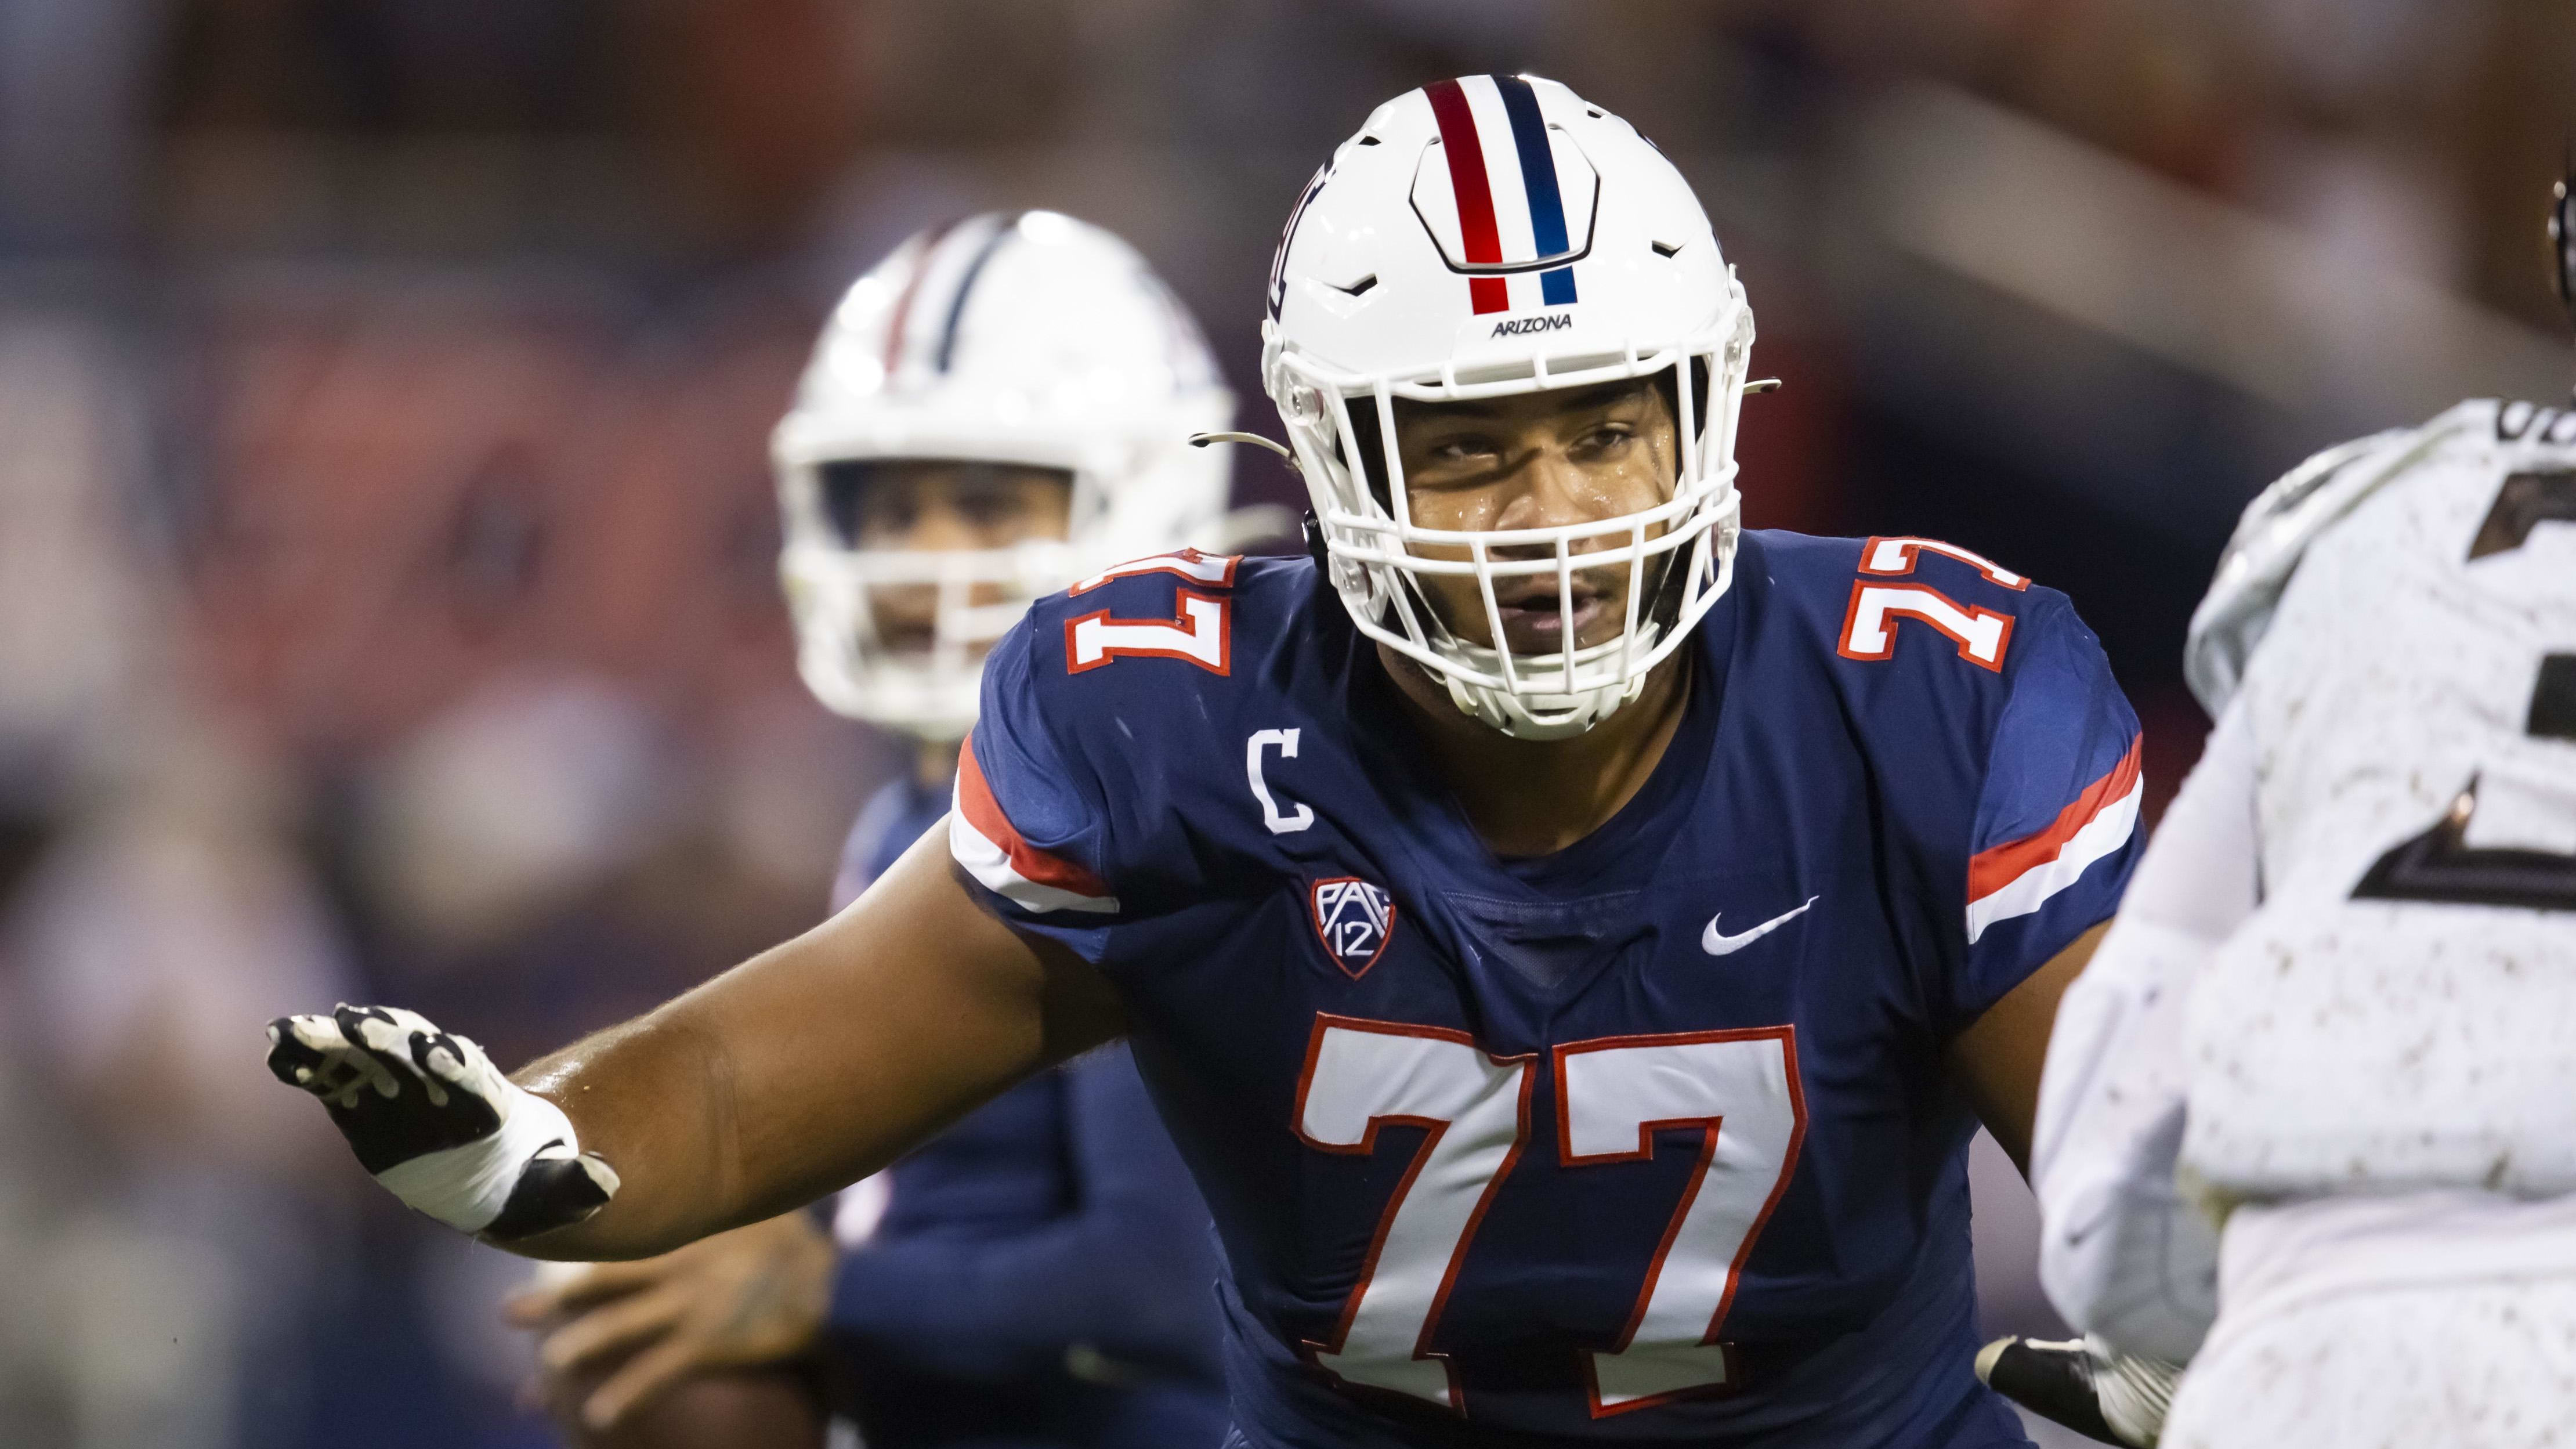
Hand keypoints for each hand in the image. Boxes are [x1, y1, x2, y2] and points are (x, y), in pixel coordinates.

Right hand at [267, 1004, 617, 1238]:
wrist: (499, 1173)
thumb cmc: (535, 1182)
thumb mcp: (564, 1189)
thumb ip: (576, 1184)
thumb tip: (605, 1181)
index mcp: (489, 1108)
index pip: (472, 1080)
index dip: (454, 1066)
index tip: (438, 1051)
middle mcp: (442, 1089)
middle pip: (412, 1056)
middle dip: (388, 1042)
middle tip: (357, 1024)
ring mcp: (400, 1091)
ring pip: (366, 1059)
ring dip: (333, 1045)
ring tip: (289, 1030)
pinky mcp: (364, 1103)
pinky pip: (334, 1080)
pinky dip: (310, 1066)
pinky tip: (276, 1049)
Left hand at [506, 1210, 836, 1431]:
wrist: (834, 1283)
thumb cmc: (794, 1242)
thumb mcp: (752, 1203)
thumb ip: (715, 1194)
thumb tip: (694, 1166)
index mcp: (680, 1231)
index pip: (612, 1234)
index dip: (567, 1240)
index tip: (528, 1243)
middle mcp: (674, 1266)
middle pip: (597, 1281)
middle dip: (550, 1301)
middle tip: (508, 1315)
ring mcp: (689, 1306)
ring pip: (616, 1330)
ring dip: (576, 1350)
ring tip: (542, 1376)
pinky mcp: (708, 1343)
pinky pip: (655, 1374)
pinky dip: (624, 1396)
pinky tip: (598, 1418)